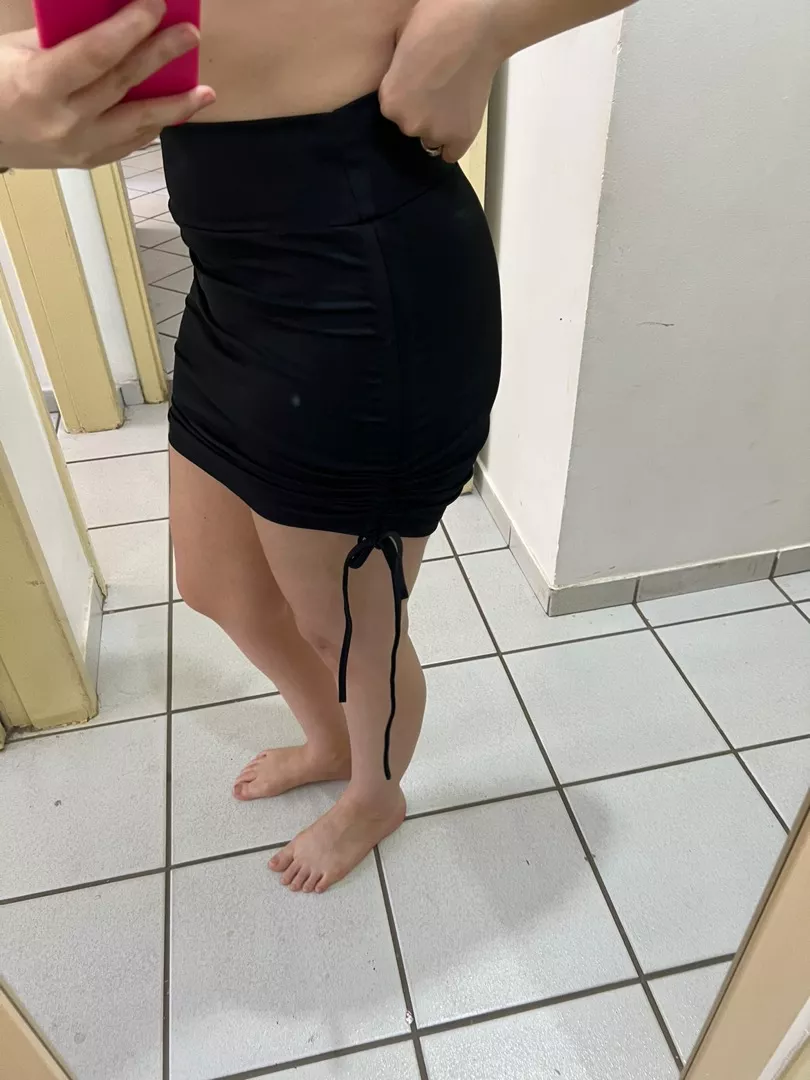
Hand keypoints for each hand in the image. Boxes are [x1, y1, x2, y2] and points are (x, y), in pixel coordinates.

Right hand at [0, 0, 213, 170]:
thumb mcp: (18, 49)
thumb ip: (64, 38)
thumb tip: (114, 20)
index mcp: (40, 85)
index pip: (96, 54)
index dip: (130, 28)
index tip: (155, 6)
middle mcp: (65, 121)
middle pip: (124, 83)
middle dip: (160, 55)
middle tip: (190, 35)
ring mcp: (80, 147)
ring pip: (139, 124)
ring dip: (176, 106)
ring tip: (206, 92)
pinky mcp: (90, 161)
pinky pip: (132, 142)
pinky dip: (155, 124)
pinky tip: (176, 111)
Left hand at [379, 0, 500, 162]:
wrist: (478, 25)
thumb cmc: (438, 22)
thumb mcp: (400, 41)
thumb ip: (395, 72)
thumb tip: (398, 78)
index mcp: (389, 101)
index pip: (393, 112)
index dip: (407, 98)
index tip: (419, 86)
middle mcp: (408, 123)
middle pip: (411, 127)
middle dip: (422, 111)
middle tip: (439, 88)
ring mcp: (437, 132)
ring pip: (432, 139)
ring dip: (440, 125)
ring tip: (454, 98)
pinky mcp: (462, 136)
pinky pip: (452, 153)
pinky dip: (455, 141)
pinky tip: (459, 122)